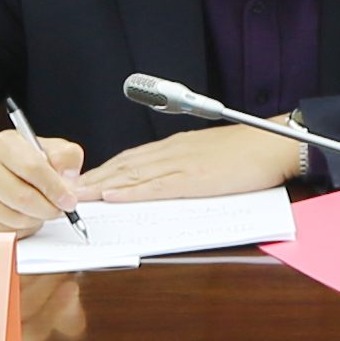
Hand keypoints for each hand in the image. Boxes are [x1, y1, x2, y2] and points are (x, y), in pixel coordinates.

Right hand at [0, 130, 91, 232]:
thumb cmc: (22, 160)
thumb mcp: (48, 148)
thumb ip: (66, 158)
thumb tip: (70, 182)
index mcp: (4, 144)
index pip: (33, 168)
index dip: (56, 188)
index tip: (69, 200)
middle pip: (23, 198)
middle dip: (49, 209)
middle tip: (60, 210)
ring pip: (15, 218)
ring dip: (37, 220)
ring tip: (42, 210)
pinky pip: (6, 231)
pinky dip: (23, 228)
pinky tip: (26, 215)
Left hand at [79, 121, 319, 202]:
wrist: (272, 144)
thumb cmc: (248, 150)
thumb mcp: (210, 152)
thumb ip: (187, 163)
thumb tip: (169, 177)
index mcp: (176, 147)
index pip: (131, 158)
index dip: (104, 170)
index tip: (84, 180)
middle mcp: (171, 152)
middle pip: (123, 166)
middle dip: (94, 179)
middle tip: (67, 190)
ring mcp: (180, 165)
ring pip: (132, 175)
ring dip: (102, 186)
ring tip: (79, 196)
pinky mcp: (192, 179)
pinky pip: (155, 186)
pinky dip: (130, 192)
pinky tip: (113, 196)